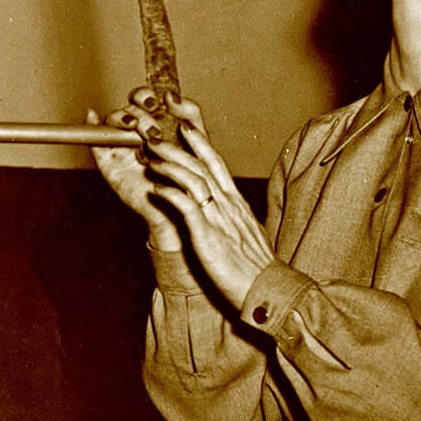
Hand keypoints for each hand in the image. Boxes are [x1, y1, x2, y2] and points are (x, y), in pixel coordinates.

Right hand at [90, 87, 182, 250]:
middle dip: (138, 114)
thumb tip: (172, 95)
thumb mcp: (196, 143)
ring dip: (120, 119)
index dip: (144, 96)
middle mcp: (135, 134)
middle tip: (153, 130)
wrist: (181, 209)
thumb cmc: (189, 178)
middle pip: (126, 109)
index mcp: (153, 124)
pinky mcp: (109, 164)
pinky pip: (94, 143)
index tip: (154, 103)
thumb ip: (190, 115)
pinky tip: (92, 117)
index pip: (141, 100)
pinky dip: (90, 127)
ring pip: (110, 122)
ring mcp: (121, 148)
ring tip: (135, 132)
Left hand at [135, 94, 275, 309]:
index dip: (200, 143)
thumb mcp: (248, 235)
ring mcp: (219, 219)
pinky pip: (186, 207)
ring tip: (149, 157)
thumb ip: (234, 219)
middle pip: (200, 165)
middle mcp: (229, 205)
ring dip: (169, 165)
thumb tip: (226, 211)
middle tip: (153, 136)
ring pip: (192, 179)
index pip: (217, 164)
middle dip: (175, 147)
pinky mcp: (209, 237)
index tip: (185, 127)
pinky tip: (155, 189)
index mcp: (237, 204)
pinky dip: (170, 194)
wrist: (271, 293)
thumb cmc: (258, 269)